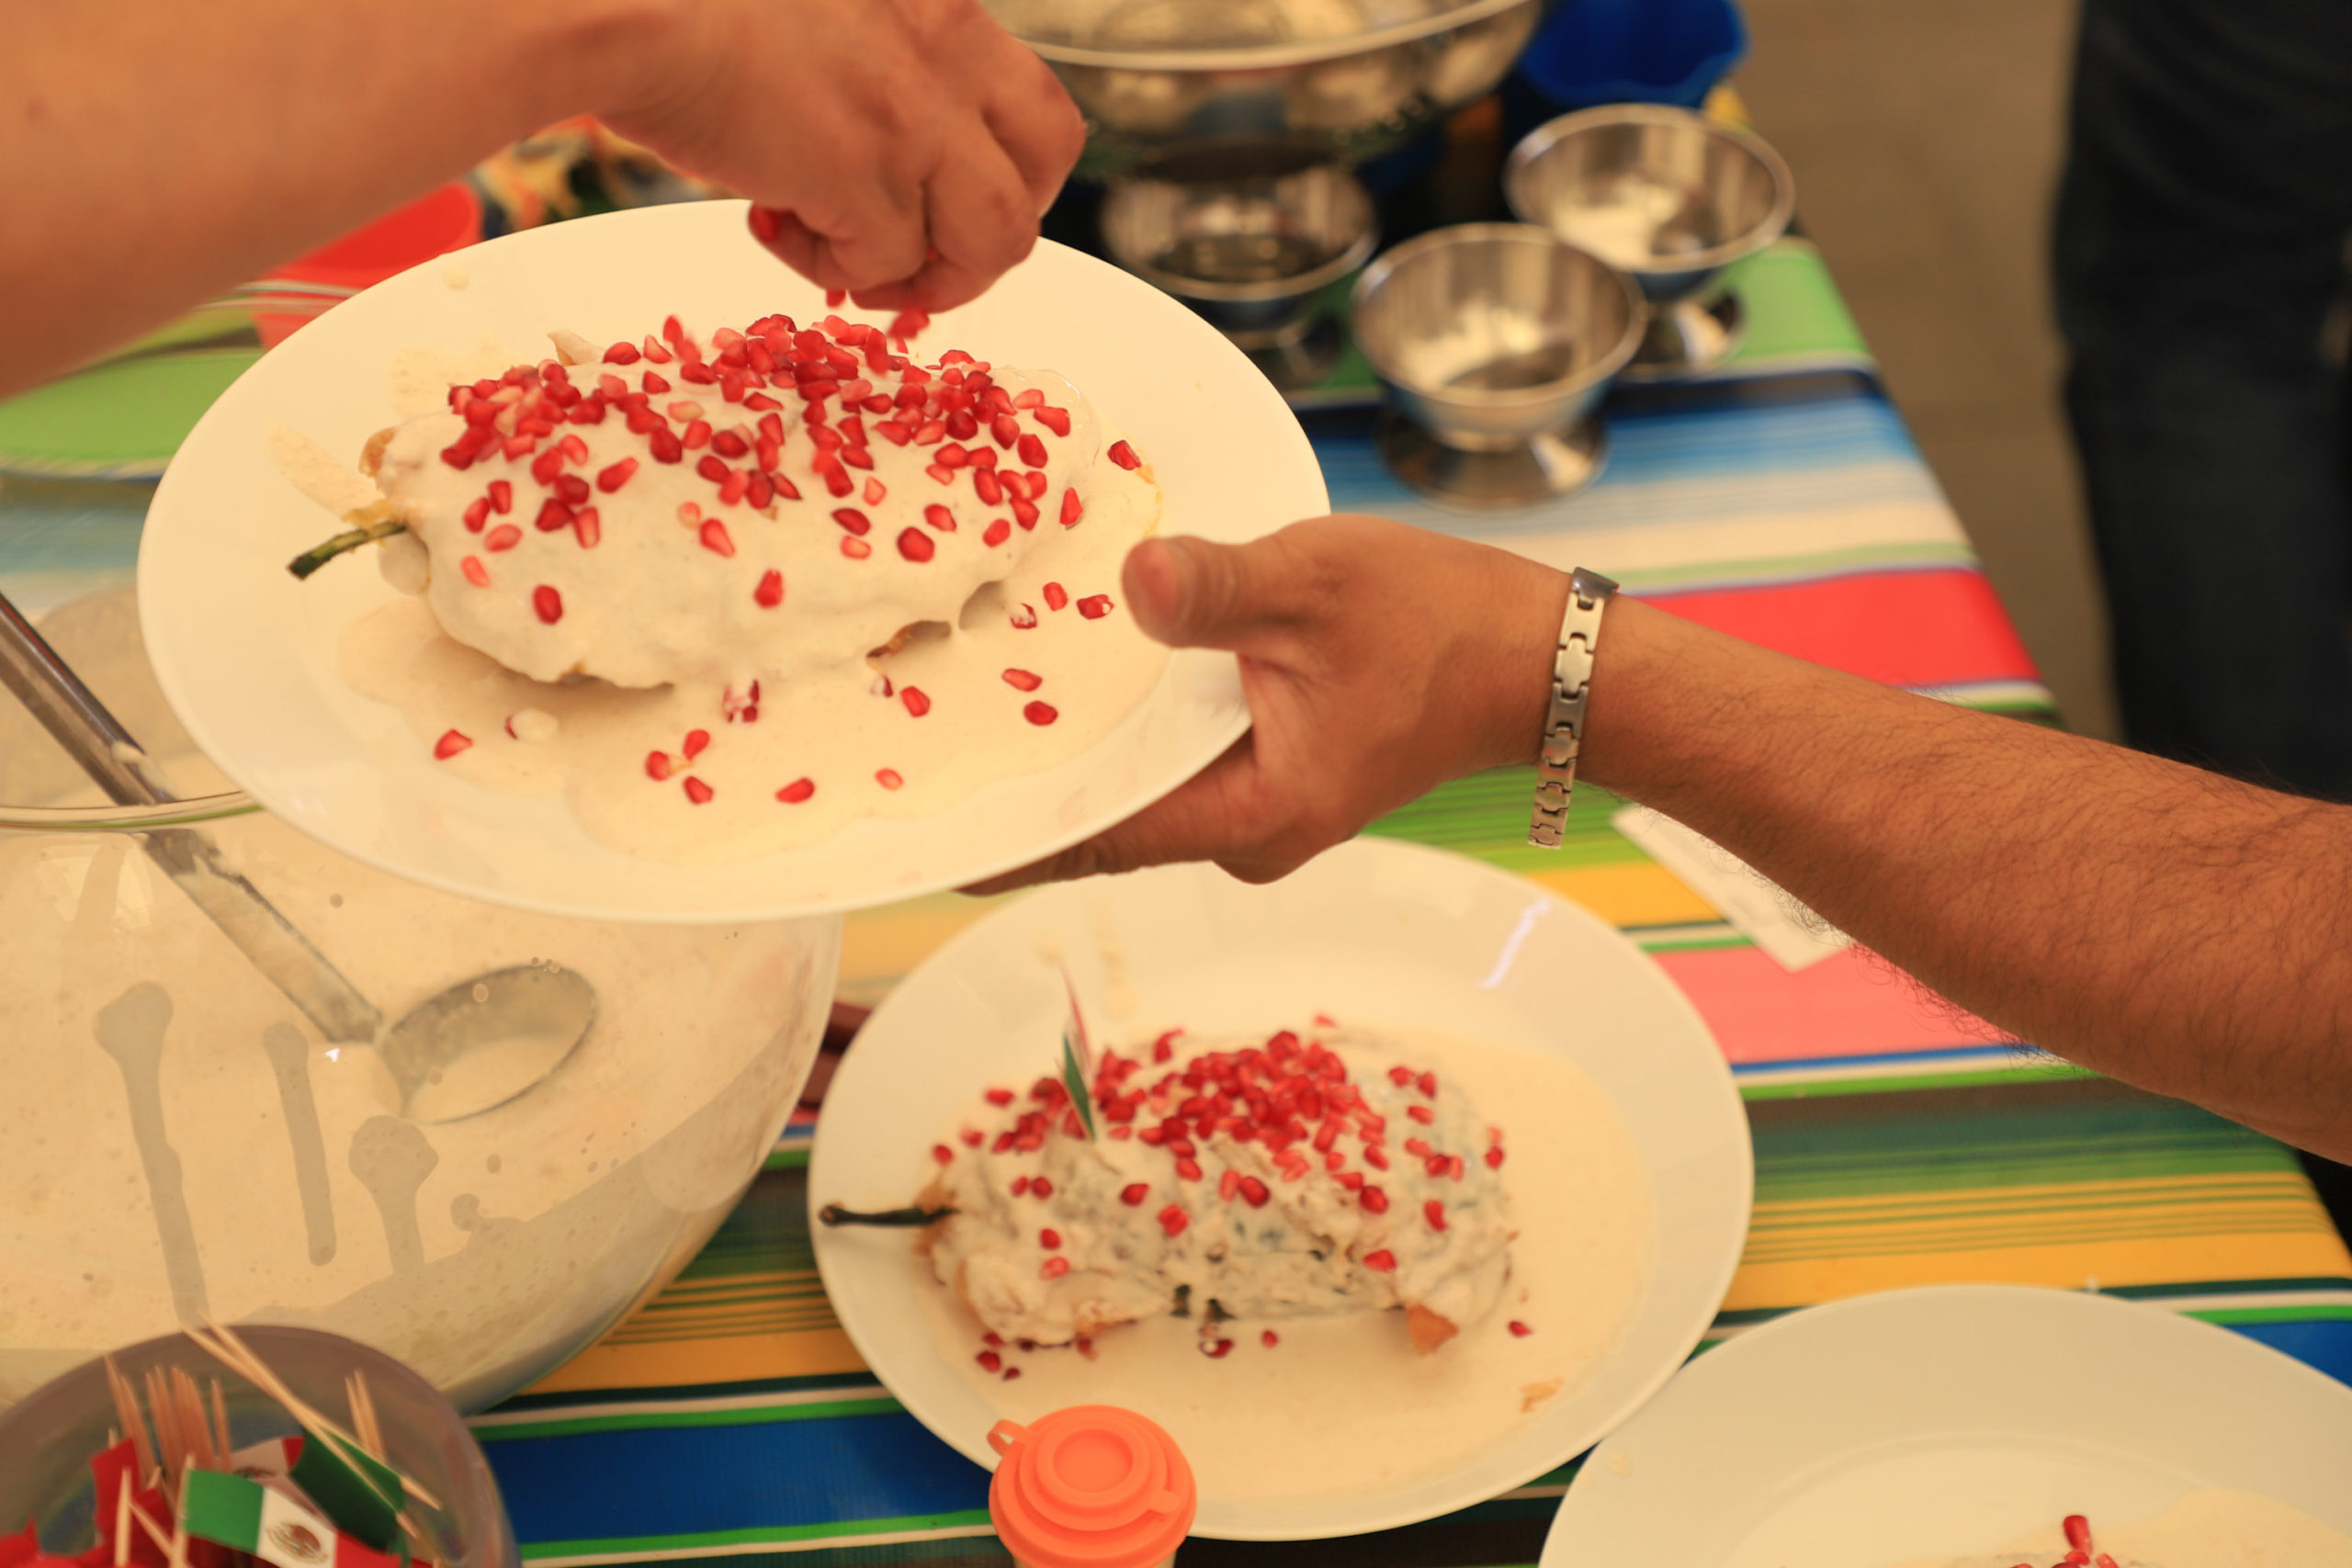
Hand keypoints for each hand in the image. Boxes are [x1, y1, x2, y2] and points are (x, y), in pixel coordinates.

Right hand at [606, 0, 1084, 311]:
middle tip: (930, 247)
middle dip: (996, 226)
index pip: (1032, 102)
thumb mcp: (827, 17)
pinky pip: (888, 263)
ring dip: (929, 273)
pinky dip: (833, 268)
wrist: (622, 8)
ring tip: (852, 262)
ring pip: (995, 238)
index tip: (945, 196)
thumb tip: (872, 165)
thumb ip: (874, 63)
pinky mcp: (866, 174)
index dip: (1005, 168)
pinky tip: (771, 224)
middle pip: (1047, 165)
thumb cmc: (691, 4)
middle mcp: (948, 52)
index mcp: (942, 7)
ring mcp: (915, 116)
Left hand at [970, 516, 1570, 891]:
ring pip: (1131, 797)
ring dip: (1065, 761)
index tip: (917, 833)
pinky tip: (1062, 690)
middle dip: (1016, 792)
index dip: (1003, 837)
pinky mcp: (1262, 779)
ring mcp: (1252, 813)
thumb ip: (1218, 586)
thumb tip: (1134, 580)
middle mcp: (1242, 833)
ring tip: (959, 716)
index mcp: (1251, 811)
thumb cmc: (1436, 623)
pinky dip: (1118, 737)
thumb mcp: (1317, 585)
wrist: (1528, 661)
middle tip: (910, 749)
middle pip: (1100, 824)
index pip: (1096, 837)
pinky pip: (1165, 770)